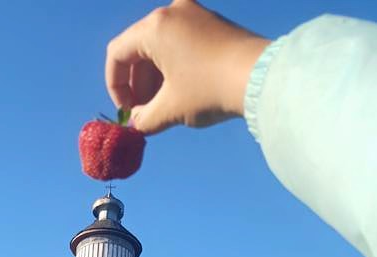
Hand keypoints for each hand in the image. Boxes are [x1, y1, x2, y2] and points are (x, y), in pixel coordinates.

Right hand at [105, 0, 269, 133]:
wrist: (261, 79)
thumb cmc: (210, 90)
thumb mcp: (170, 110)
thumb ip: (144, 119)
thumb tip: (136, 125)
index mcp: (154, 27)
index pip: (117, 54)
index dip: (115, 87)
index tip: (127, 112)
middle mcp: (172, 12)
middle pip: (139, 50)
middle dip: (138, 86)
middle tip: (145, 115)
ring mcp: (194, 14)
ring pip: (160, 48)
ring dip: (155, 80)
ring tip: (163, 109)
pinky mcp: (211, 23)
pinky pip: (180, 44)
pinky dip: (173, 69)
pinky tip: (181, 94)